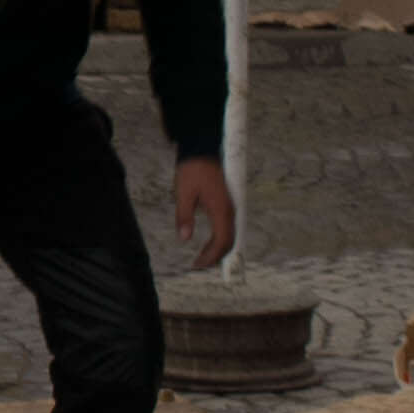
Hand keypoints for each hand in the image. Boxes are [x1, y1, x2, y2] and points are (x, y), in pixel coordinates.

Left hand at [169, 155, 235, 272]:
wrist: (202, 148)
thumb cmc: (192, 169)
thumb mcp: (183, 193)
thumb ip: (184, 216)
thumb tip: (185, 238)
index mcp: (221, 209)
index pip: (222, 241)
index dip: (211, 256)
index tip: (197, 265)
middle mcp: (229, 210)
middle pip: (229, 241)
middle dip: (215, 256)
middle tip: (198, 264)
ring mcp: (229, 206)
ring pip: (229, 234)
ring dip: (218, 248)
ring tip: (202, 256)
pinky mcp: (226, 202)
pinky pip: (226, 226)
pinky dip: (219, 239)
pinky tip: (208, 241)